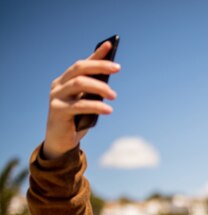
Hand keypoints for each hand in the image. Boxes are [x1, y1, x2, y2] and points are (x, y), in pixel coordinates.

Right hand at [42, 41, 120, 158]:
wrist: (61, 141)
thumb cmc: (77, 120)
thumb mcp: (87, 102)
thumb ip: (94, 90)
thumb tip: (110, 76)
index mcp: (65, 80)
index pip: (82, 63)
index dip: (96, 54)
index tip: (111, 44)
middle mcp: (58, 85)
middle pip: (79, 69)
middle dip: (99, 66)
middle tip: (117, 68)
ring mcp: (56, 97)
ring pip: (79, 83)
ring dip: (100, 87)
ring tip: (114, 95)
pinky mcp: (57, 111)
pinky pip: (80, 105)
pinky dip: (96, 106)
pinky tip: (109, 109)